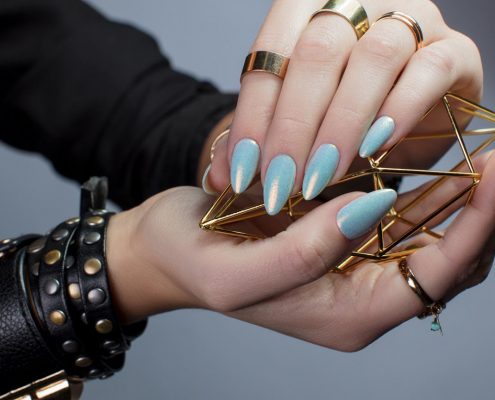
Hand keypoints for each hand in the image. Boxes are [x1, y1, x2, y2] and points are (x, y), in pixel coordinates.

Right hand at [108, 150, 494, 351]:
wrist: (165, 251)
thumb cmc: (191, 264)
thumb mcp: (237, 272)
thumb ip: (304, 252)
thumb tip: (375, 205)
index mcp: (342, 317)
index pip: (433, 280)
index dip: (472, 230)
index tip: (493, 175)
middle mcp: (357, 299)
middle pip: (445, 266)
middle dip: (477, 216)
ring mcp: (351, 269)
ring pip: (429, 245)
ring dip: (458, 205)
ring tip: (482, 160)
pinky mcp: (339, 242)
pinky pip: (400, 226)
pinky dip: (425, 200)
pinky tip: (442, 170)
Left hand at [204, 0, 482, 212]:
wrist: (407, 110)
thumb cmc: (341, 113)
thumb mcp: (291, 126)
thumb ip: (255, 143)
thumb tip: (217, 178)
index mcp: (308, 9)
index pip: (269, 55)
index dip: (253, 117)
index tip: (243, 174)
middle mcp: (360, 3)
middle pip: (317, 53)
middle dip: (294, 126)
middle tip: (282, 183)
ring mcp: (410, 20)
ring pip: (374, 58)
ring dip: (343, 124)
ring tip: (322, 176)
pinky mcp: (453, 51)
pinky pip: (429, 71)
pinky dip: (400, 110)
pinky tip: (376, 147)